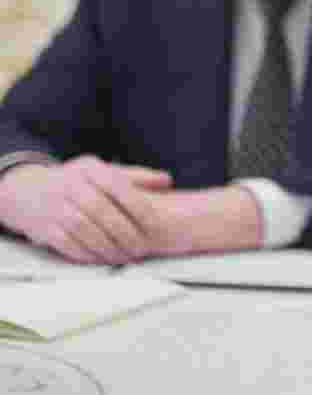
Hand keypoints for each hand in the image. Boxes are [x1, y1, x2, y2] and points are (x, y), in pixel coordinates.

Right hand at [0, 155, 171, 263]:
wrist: (27, 191)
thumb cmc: (78, 183)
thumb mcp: (103, 172)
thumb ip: (136, 177)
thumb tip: (167, 181)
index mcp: (89, 168)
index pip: (117, 185)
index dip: (138, 205)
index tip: (155, 224)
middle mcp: (69, 184)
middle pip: (100, 209)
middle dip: (124, 232)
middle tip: (141, 248)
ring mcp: (53, 206)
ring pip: (82, 228)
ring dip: (106, 246)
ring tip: (125, 257)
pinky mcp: (43, 227)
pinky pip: (66, 243)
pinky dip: (86, 253)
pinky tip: (102, 260)